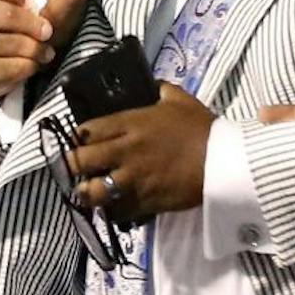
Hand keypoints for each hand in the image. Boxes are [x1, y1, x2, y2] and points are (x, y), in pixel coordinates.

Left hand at [69, 81, 214, 222]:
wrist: (222, 161)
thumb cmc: (201, 127)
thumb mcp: (179, 99)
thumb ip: (159, 89)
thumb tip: (150, 84)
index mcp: (129, 123)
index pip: (86, 130)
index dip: (77, 137)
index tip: (79, 140)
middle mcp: (124, 151)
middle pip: (80, 160)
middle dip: (72, 164)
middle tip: (76, 166)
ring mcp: (131, 179)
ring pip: (91, 191)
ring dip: (86, 191)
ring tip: (88, 191)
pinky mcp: (143, 201)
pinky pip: (116, 211)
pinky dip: (111, 210)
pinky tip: (114, 206)